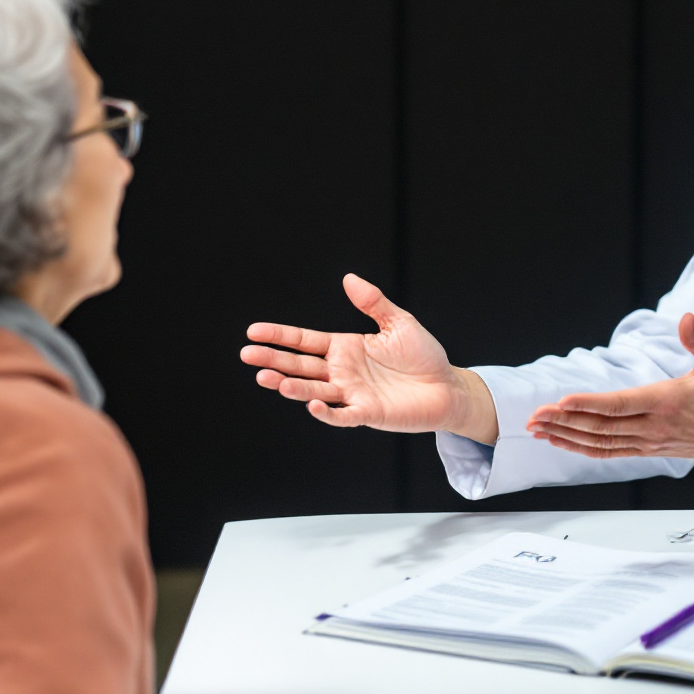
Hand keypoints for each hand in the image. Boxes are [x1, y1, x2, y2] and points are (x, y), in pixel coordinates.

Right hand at [241, 274, 497, 441]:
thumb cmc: (423, 355)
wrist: (447, 386)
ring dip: (291, 386)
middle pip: (301, 366)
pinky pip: (342, 415)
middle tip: (246, 355)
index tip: (253, 331)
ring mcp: (353, 393)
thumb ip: (373, 302)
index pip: (305, 341)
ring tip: (266, 379)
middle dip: (273, 360)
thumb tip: (348, 278)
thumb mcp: (398, 322)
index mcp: (345, 348)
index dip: (280, 336)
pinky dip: (326, 412)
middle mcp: (343, 371)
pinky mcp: (368, 413)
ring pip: (313, 390)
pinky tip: (311, 404)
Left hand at [525, 313, 693, 484]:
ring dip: (566, 435)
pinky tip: (562, 441)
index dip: (590, 404)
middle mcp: (655, 427)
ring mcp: (649, 442)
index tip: (563, 400)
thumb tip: (687, 318)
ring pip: (600, 442)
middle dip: (564, 421)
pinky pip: (609, 452)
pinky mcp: (646, 450)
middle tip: (534, 416)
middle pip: (602, 427)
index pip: (621, 404)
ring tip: (538, 429)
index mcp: (668, 402)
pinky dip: (582, 447)